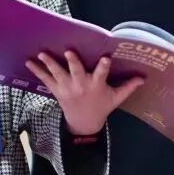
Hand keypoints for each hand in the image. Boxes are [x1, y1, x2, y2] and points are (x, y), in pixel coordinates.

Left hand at [26, 51, 143, 135]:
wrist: (83, 123)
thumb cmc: (101, 106)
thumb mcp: (116, 98)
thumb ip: (128, 86)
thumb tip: (144, 77)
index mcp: (96, 86)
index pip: (102, 74)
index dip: (103, 66)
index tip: (106, 58)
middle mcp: (81, 86)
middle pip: (77, 72)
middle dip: (73, 62)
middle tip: (69, 51)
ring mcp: (67, 88)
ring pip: (58, 74)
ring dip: (50, 63)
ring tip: (42, 53)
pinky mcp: (57, 91)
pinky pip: (45, 80)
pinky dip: (37, 71)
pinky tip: (28, 61)